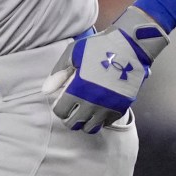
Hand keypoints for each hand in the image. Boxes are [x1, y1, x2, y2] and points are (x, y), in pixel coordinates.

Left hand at [52, 7, 168, 132]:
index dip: (59, 108)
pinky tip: (99, 109)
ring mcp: (107, 108)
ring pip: (90, 128)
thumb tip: (46, 90)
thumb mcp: (73, 54)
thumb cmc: (98, 47)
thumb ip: (58, 73)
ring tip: (85, 112)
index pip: (61, 111)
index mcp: (77, 90)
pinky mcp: (120, 108)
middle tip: (72, 109)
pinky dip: (101, 120)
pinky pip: (106, 123)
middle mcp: (91, 103)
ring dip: (85, 122)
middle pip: (73, 123)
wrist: (130, 47)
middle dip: (69, 118)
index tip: (62, 102)